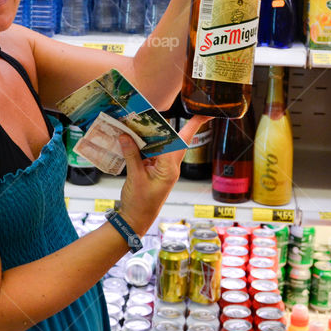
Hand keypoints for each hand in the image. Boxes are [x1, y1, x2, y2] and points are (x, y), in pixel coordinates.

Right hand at [116, 115, 212, 235]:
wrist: (135, 220)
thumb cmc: (139, 204)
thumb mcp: (135, 178)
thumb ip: (132, 155)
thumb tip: (126, 136)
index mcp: (169, 168)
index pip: (181, 142)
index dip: (193, 126)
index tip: (204, 113)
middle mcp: (170, 167)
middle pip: (176, 141)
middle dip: (178, 126)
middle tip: (173, 110)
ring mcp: (162, 169)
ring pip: (164, 146)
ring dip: (156, 134)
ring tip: (146, 120)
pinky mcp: (154, 171)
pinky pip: (153, 153)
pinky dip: (146, 144)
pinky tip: (136, 137)